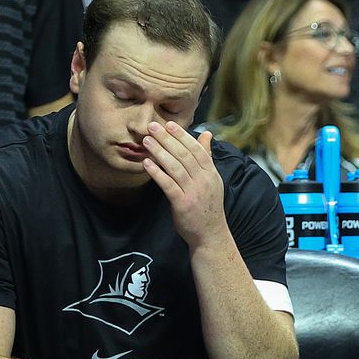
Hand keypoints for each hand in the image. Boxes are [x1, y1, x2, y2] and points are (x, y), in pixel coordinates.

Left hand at [142, 122, 225, 248]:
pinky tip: (147, 163)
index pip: (197, 149)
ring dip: (160, 152)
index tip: (168, 124)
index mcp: (211, 173)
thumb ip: (207, 156)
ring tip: (147, 141)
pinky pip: (168, 185)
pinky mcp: (182, 203)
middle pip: (184, 155)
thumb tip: (206, 134)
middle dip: (167, 139)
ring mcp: (194, 192)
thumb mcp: (212, 179)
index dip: (182, 135)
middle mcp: (204, 180)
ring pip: (175, 167)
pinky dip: (157, 173)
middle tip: (152, 126)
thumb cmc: (208, 205)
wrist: (210, 233)